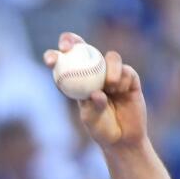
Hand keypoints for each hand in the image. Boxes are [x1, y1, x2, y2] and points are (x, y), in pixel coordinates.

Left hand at [44, 32, 147, 148]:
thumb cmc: (102, 130)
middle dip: (72, 40)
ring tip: (110, 86)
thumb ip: (93, 107)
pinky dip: (122, 80)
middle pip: (82, 47)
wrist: (124, 138)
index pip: (63, 63)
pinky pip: (126, 71)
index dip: (54, 56)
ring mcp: (113, 73)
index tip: (50, 61)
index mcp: (77, 81)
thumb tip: (96, 92)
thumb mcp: (91, 120)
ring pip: (110, 57)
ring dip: (110, 68)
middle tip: (68, 47)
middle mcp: (94, 72)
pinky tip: (121, 91)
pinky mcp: (129, 77)